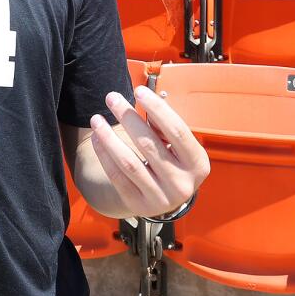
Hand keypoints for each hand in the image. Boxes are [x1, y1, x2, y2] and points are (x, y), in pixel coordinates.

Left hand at [89, 85, 209, 218]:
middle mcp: (183, 184)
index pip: (177, 131)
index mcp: (198, 164)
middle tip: (112, 98)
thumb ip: (164, 126)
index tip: (138, 90)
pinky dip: (104, 155)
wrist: (162, 197)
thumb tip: (144, 99)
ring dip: (109, 137)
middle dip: (128, 117)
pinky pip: (117, 177)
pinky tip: (97, 138)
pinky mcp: (139, 205)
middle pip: (149, 144)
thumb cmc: (170, 160)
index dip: (158, 109)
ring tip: (96, 119)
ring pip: (128, 163)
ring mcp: (161, 198)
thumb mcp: (176, 146)